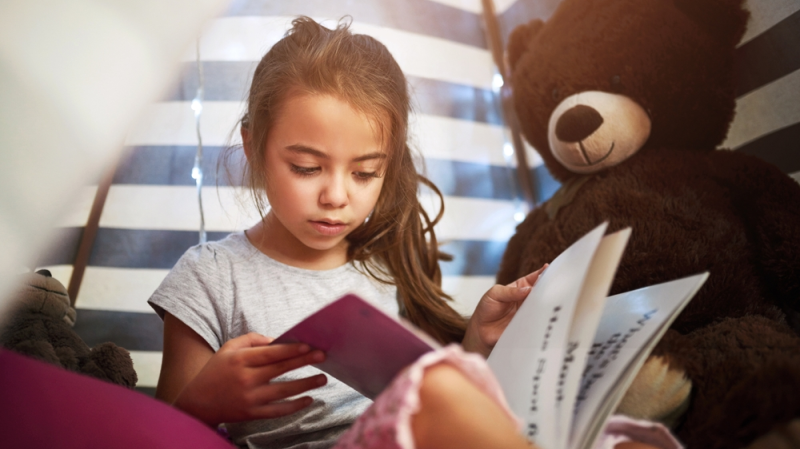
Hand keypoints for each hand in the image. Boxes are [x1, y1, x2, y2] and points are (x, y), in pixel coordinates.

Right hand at [173, 332, 327, 426]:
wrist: (197, 402)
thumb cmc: (216, 371)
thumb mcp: (229, 348)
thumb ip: (252, 340)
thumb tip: (277, 340)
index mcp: (240, 360)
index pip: (271, 353)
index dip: (291, 349)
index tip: (309, 345)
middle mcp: (245, 379)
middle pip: (280, 369)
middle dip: (304, 361)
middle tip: (323, 356)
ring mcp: (249, 398)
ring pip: (283, 391)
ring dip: (306, 385)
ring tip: (322, 378)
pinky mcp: (252, 414)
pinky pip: (278, 411)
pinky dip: (295, 406)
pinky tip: (309, 399)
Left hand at [462, 264, 547, 356]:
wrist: (481, 331)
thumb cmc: (486, 309)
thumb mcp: (494, 294)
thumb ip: (510, 291)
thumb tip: (528, 289)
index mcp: (520, 288)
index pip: (534, 278)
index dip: (543, 273)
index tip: (549, 268)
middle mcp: (527, 299)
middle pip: (542, 292)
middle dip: (549, 288)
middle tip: (556, 285)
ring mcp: (530, 313)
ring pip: (543, 306)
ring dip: (547, 304)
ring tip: (554, 300)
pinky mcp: (529, 326)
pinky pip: (538, 322)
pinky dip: (543, 319)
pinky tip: (546, 316)